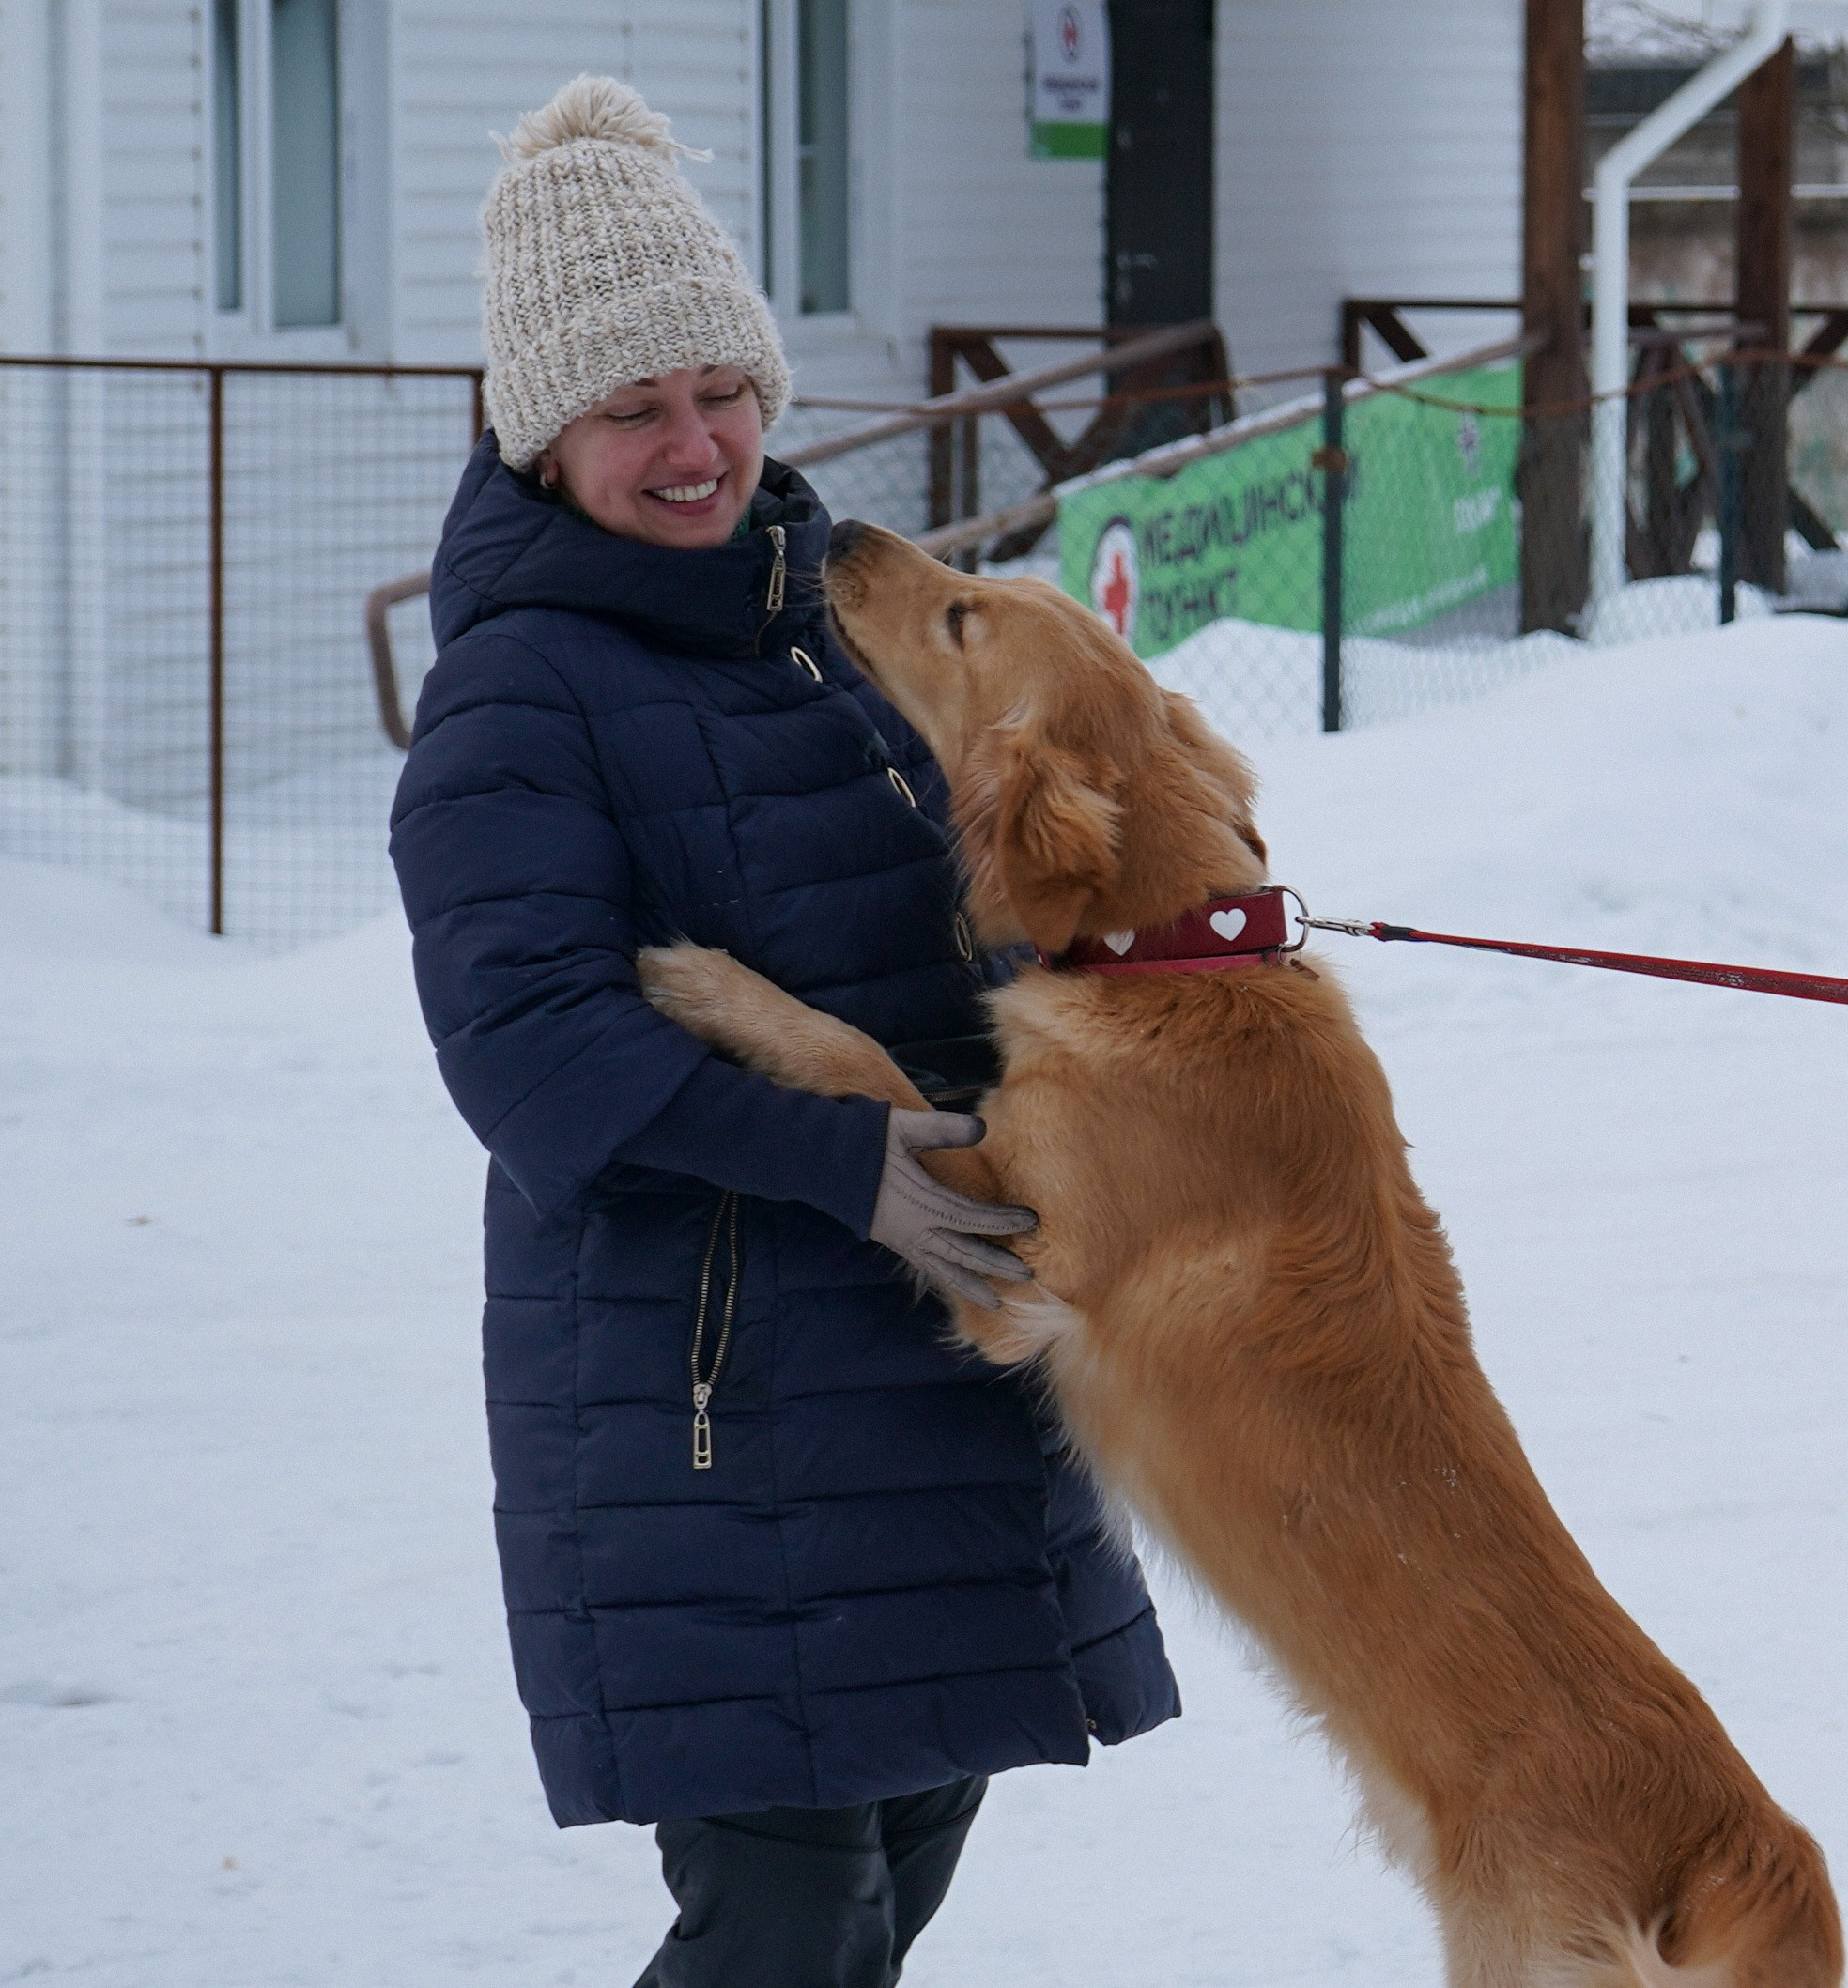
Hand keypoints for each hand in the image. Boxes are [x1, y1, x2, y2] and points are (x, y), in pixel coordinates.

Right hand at [868, 1108, 1036, 1310]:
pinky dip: (948, 1277)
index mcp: (920, 1202)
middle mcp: (914, 1229)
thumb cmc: (864, 1142)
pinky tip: (959, 1282)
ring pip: (944, 1269)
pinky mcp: (894, 1243)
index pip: (971, 1216)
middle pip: (963, 1252)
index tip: (1032, 1220)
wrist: (821, 1164)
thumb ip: (942, 1129)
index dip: (1003, 1220)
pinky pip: (927, 1267)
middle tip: (1028, 1275)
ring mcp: (903, 1240)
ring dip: (972, 1285)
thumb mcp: (902, 1128)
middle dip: (996, 1265)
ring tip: (998, 1303)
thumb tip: (981, 1128)